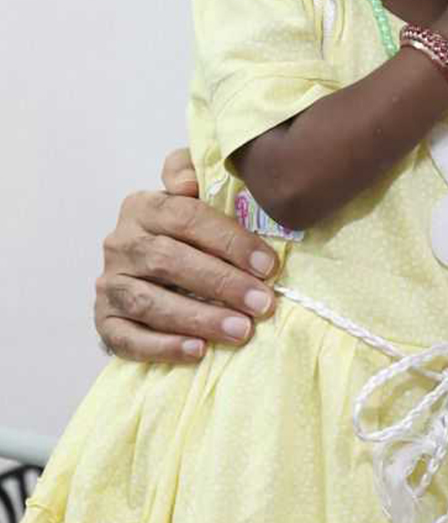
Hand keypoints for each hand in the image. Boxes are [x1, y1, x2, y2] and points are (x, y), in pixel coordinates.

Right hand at [94, 148, 278, 361]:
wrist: (151, 274)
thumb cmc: (188, 236)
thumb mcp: (194, 195)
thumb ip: (193, 172)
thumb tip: (189, 183)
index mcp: (143, 207)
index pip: (186, 217)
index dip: (229, 240)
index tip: (267, 265)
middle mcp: (120, 243)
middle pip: (168, 260)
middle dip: (221, 283)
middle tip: (262, 304)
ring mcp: (110, 284)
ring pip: (149, 302)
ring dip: (198, 318)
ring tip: (241, 331)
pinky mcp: (105, 321)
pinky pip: (129, 338)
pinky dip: (163, 346)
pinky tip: (198, 351)